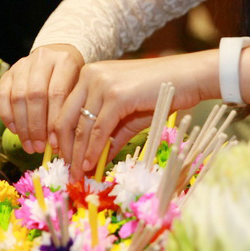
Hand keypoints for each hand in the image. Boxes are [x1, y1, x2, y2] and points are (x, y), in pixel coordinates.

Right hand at [0, 44, 84, 156]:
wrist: (58, 56)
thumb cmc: (73, 79)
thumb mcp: (78, 90)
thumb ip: (71, 112)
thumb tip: (59, 145)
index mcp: (65, 61)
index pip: (57, 93)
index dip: (53, 120)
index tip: (54, 143)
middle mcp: (42, 59)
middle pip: (35, 95)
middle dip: (36, 126)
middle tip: (38, 147)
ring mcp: (23, 64)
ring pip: (18, 96)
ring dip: (22, 125)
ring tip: (28, 144)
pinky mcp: (8, 72)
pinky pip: (2, 95)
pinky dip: (7, 116)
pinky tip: (14, 131)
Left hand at [54, 51, 217, 179]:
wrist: (189, 78)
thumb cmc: (160, 94)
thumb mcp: (127, 115)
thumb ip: (108, 134)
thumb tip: (92, 161)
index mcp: (87, 75)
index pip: (63, 110)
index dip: (60, 138)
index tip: (63, 159)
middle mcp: (89, 75)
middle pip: (65, 119)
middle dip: (65, 149)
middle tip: (68, 171)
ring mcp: (102, 83)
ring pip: (81, 127)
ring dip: (78, 155)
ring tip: (78, 175)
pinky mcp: (116, 95)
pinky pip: (98, 129)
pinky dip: (93, 150)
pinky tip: (91, 165)